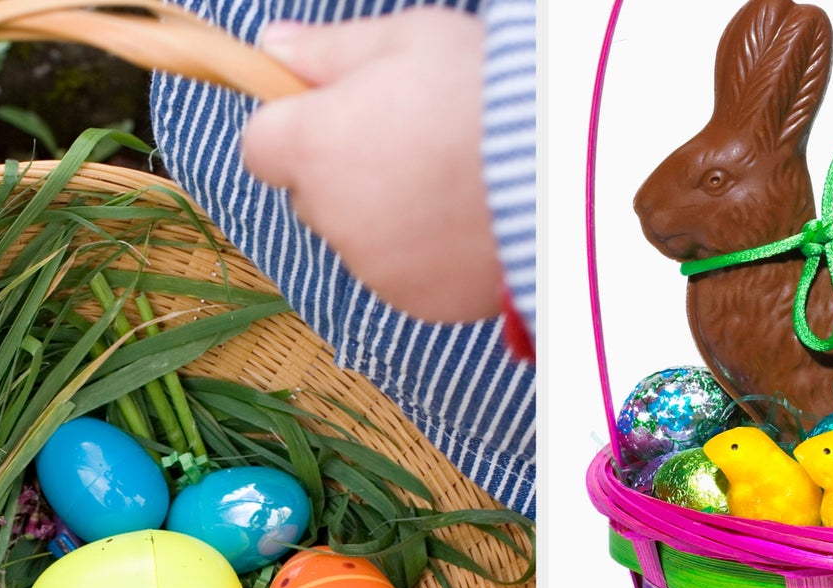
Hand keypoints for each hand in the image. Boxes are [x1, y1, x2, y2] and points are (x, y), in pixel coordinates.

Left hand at [241, 8, 501, 322]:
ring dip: (389, 218)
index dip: (297, 129)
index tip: (343, 115)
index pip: (260, 148)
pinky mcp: (417, 302)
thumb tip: (269, 46)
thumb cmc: (489, 92)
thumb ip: (329, 50)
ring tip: (457, 186)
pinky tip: (472, 224)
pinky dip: (426, 257)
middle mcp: (331, 216)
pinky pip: (404, 277)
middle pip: (313, 197)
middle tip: (417, 144)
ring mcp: (374, 267)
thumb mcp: (409, 40)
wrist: (571, 172)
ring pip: (361, 240)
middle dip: (347, 175)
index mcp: (313, 146)